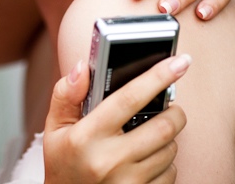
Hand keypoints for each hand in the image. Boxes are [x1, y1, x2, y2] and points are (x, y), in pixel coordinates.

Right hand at [43, 54, 190, 183]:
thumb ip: (66, 94)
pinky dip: (165, 163)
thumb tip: (82, 67)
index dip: (157, 76)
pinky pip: (171, 173)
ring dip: (167, 139)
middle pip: (164, 126)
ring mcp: (129, 181)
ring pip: (171, 149)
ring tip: (148, 137)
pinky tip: (147, 161)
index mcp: (87, 136)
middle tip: (170, 107)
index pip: (129, 98)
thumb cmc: (63, 164)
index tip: (179, 62)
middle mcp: (110, 160)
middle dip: (174, 111)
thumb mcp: (55, 128)